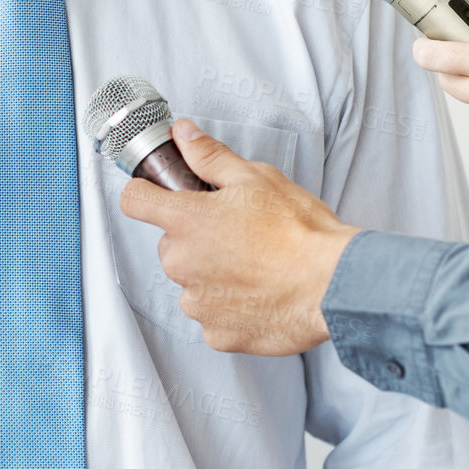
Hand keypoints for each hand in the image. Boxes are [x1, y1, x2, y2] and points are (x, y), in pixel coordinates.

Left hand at [118, 121, 357, 353]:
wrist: (333, 284)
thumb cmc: (299, 232)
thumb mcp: (255, 178)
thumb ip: (209, 157)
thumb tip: (184, 134)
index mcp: (186, 220)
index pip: (135, 200)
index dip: (147, 192)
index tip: (160, 193)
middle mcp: (181, 263)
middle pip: (170, 243)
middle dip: (196, 237)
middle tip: (237, 231)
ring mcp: (196, 302)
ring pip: (191, 281)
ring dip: (212, 274)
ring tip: (255, 265)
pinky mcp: (217, 333)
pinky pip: (212, 314)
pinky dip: (230, 306)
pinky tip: (260, 294)